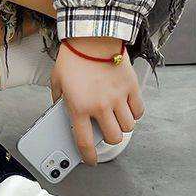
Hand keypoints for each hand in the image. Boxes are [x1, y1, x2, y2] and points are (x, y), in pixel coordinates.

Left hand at [50, 36, 144, 164]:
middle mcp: (100, 106)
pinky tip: (127, 108)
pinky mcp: (131, 87)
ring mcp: (117, 97)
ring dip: (123, 126)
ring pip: (128, 127)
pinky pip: (138, 110)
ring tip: (116, 118)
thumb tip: (62, 111)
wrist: (91, 35)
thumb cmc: (73, 57)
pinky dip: (134, 113)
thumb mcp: (57, 81)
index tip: (90, 160)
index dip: (88, 156)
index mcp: (78, 107)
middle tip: (105, 131)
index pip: (85, 143)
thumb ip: (59, 100)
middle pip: (113, 138)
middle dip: (110, 138)